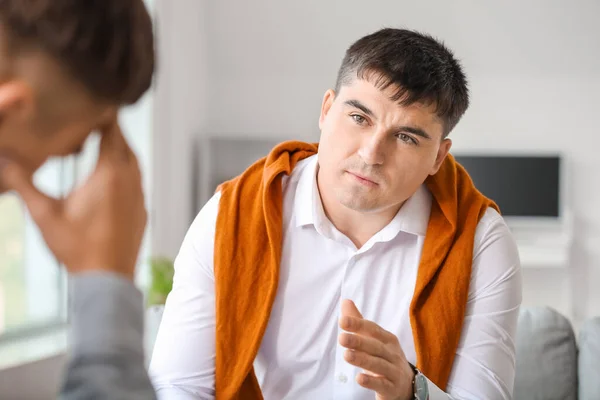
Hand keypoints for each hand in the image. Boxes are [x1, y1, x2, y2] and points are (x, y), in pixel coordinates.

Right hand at [0, 120, 145, 279]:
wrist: (108, 279)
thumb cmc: (77, 248)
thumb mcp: (45, 213)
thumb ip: (24, 183)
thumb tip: (3, 159)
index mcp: (110, 173)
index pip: (112, 132)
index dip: (105, 115)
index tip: (97, 102)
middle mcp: (131, 180)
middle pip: (125, 144)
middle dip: (112, 129)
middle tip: (96, 117)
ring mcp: (140, 195)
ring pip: (134, 162)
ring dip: (121, 148)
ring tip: (104, 140)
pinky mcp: (142, 209)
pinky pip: (138, 180)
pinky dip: (127, 169)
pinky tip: (114, 174)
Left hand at [338, 299, 414, 399]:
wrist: (406, 386)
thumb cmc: (385, 358)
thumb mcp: (374, 340)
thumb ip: (359, 323)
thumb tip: (345, 301)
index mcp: (387, 339)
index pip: (372, 329)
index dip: (358, 324)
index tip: (342, 321)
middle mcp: (392, 353)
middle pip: (375, 346)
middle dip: (358, 341)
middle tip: (341, 338)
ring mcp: (394, 371)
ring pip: (378, 364)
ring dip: (362, 359)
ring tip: (346, 355)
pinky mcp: (392, 388)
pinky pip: (382, 384)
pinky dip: (372, 381)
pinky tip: (359, 378)